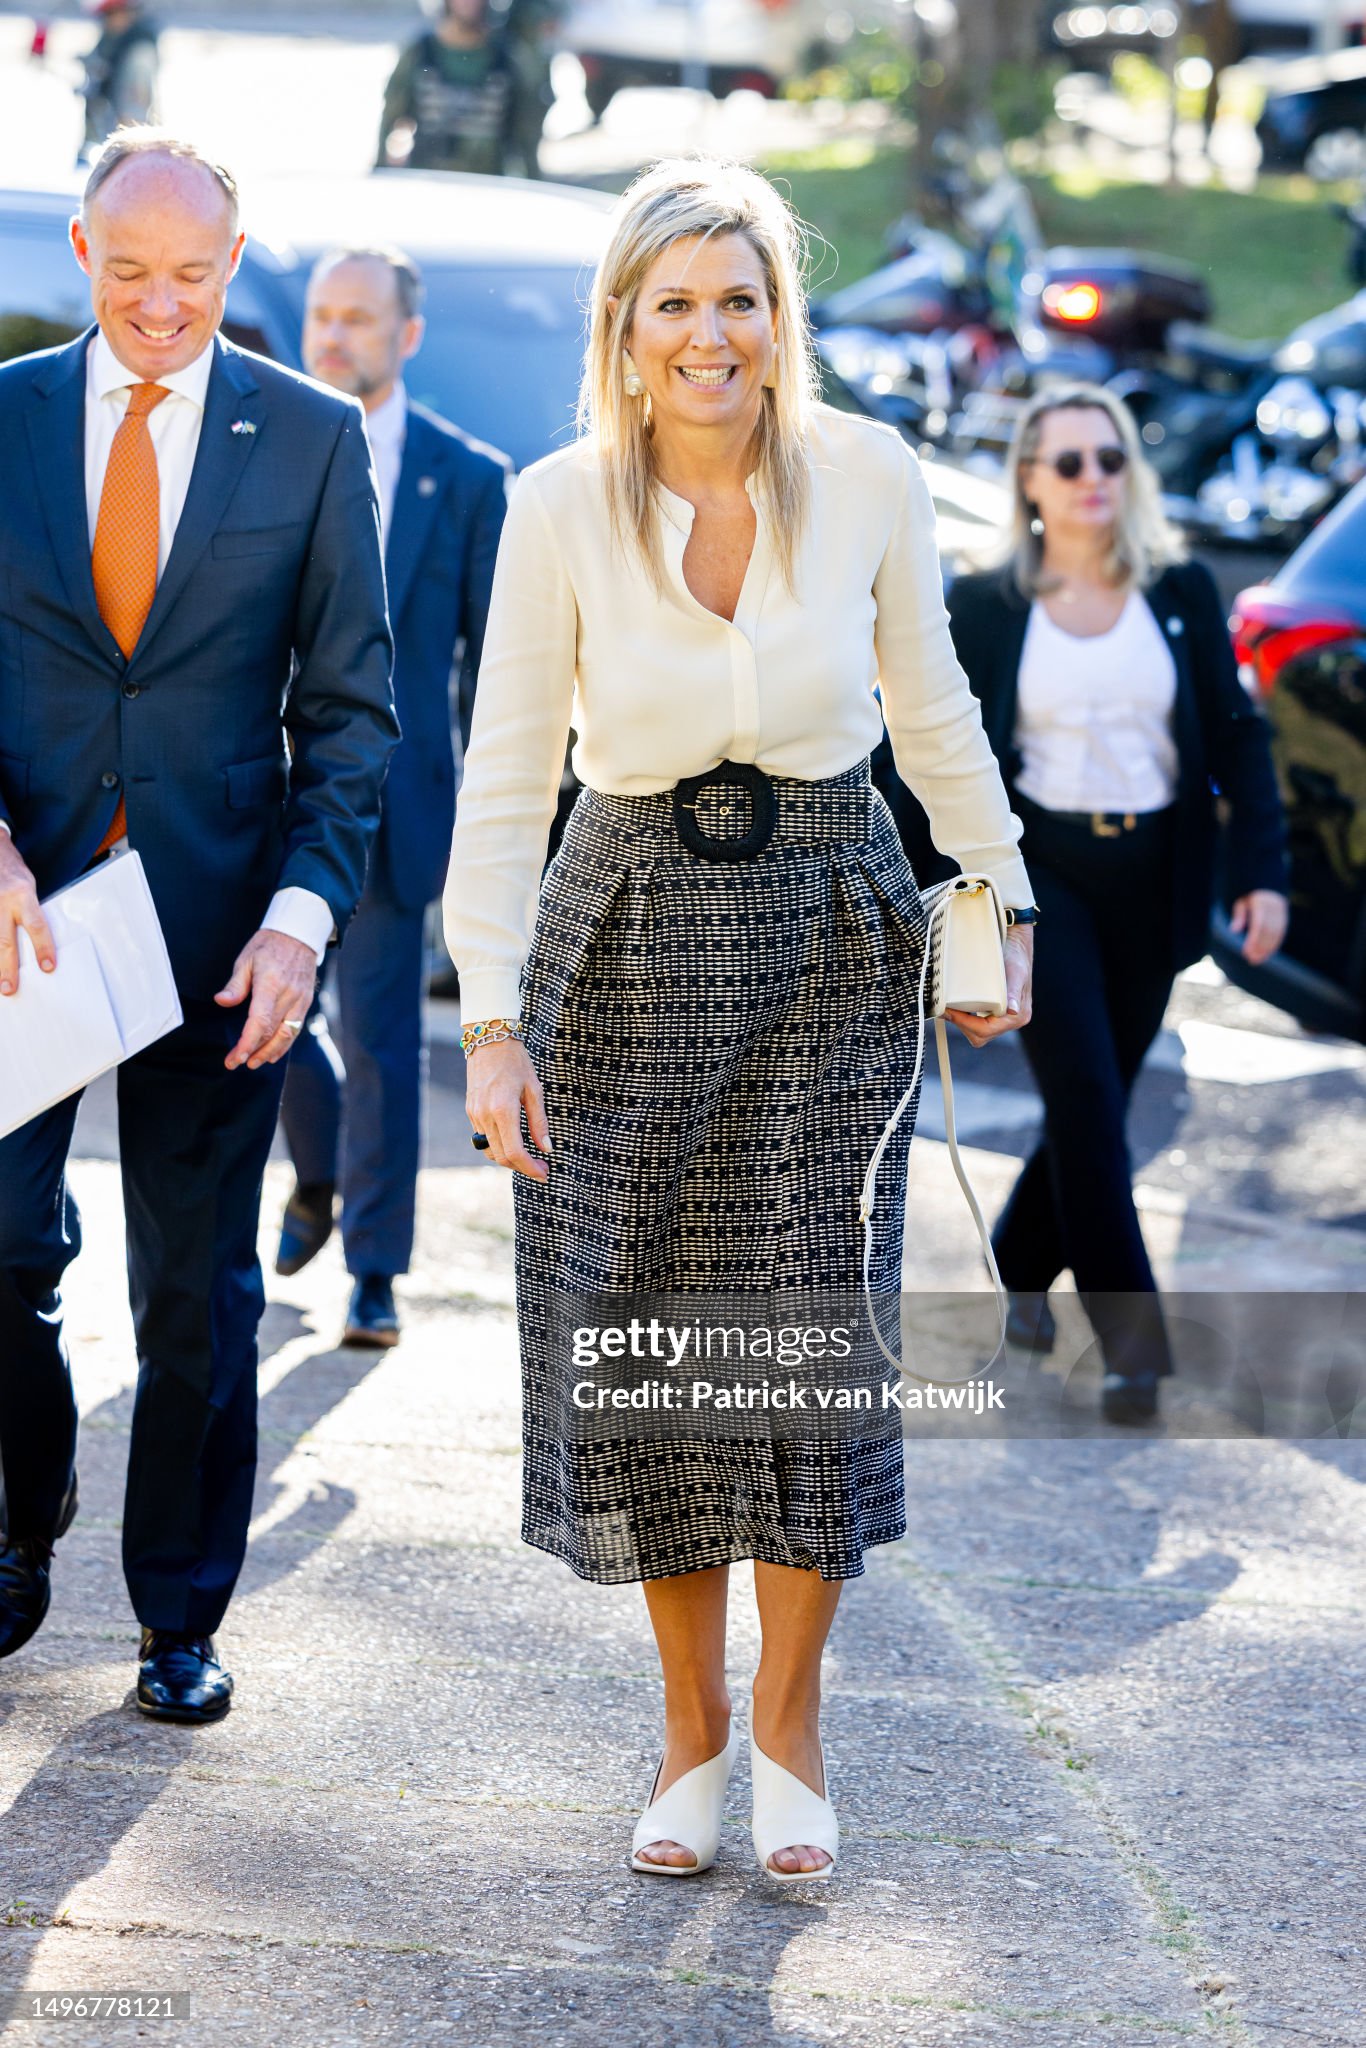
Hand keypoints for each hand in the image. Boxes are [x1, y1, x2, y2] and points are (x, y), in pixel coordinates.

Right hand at [0, 833, 55, 995]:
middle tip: (10, 988)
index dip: (43, 947)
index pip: (36, 925)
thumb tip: (34, 942)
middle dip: (7, 967)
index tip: (48, 967)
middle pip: (5, 940)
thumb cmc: (11, 871)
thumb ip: (29, 911)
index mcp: (23, 894)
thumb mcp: (27, 886)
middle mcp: (2, 900)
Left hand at [213, 929, 317, 1070]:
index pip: (259, 1021)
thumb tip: (221, 1001)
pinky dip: (284, 1044)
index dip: (247, 1043)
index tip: (235, 1057)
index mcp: (270, 983)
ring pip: (286, 1035)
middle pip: (271, 1032)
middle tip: (235, 1062)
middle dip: (253, 1051)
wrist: (299, 934)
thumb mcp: (245, 959)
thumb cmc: (269, 945)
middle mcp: (288, 995)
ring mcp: (300, 1000)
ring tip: (253, 1062)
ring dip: (270, 1052)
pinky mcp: (306, 1002)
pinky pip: (296, 1028)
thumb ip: (235, 985)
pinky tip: (272, 1052)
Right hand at [465, 1036, 552, 1181]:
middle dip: (522, 1167)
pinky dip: (498, 1146)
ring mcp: (474, 1114)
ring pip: (490, 1150)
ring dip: (509, 1159)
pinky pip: (483, 1138)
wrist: (489, 1041)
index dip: (530, 1168)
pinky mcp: (470, 1111)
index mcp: (503, 1110)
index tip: (545, 1173)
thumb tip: (547, 1148)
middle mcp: (485, 1115)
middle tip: (541, 1168)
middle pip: (502, 1156)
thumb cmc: (516, 1062)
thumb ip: (539, 1122)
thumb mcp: (535, 1090)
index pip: (515, 1151)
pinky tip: (513, 1141)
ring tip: (528, 1157)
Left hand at [943, 927, 1032, 1050]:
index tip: (948, 1011)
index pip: (985, 1030)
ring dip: (961, 1022)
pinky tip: (956, 1007)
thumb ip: (1013, 992)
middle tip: (945, 1010)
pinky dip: (965, 1017)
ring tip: (948, 1008)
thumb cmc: (1016, 956)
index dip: (964, 1023)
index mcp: (1018, 1016)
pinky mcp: (995, 1012)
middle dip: (960, 1025)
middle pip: (980, 1036)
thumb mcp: (1015, 973)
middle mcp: (1012, 1020)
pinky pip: (977, 1023)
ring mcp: (1004, 1018)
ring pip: (977, 1032)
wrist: (1016, 945)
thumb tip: (1012, 1010)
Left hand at [1229, 890, 1288, 966]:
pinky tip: (1266, 953)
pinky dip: (1274, 944)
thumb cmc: (1249, 897)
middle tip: (1251, 959)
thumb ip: (1238, 916)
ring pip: (1276, 934)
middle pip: (1268, 931)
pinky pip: (1281, 933)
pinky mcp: (1285, 918)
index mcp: (1261, 903)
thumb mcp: (1241, 902)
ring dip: (1267, 948)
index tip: (1246, 952)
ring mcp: (1281, 913)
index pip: (1258, 924)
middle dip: (1260, 946)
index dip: (1253, 939)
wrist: (1268, 887)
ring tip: (1257, 959)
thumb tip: (1233, 930)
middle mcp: (1274, 908)